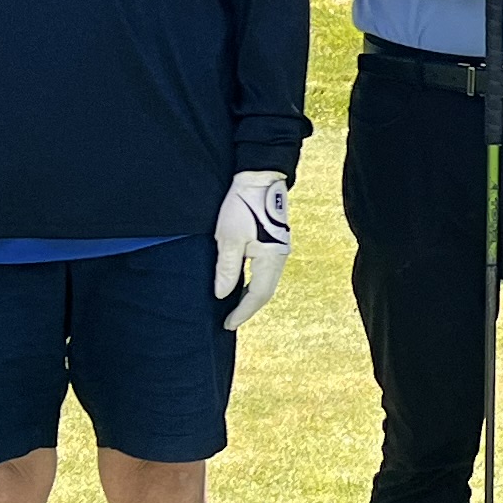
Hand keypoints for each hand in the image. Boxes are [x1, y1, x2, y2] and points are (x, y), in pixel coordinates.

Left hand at [213, 170, 291, 330]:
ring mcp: (278, 250)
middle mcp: (279, 258)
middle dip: (247, 308)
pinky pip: (265, 272)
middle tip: (229, 320)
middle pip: (264, 292)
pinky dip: (253, 283)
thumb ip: (227, 269)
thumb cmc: (244, 204)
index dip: (242, 312)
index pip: (257, 295)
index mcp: (271, 259)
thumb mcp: (229, 238)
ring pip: (265, 283)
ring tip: (233, 307)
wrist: (259, 177)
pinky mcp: (273, 243)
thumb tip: (222, 294)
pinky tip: (241, 284)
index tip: (227, 324)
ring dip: (250, 297)